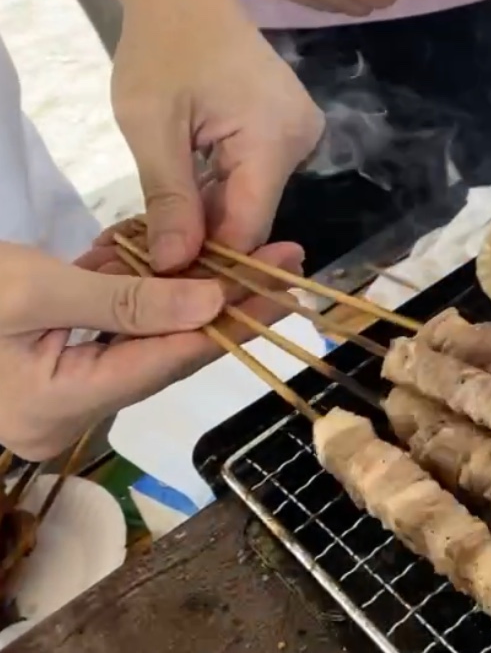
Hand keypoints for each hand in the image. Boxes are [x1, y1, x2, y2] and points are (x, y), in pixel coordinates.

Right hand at [0, 237, 302, 460]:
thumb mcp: (35, 289)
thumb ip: (126, 300)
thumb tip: (212, 307)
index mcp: (56, 406)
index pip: (165, 363)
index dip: (229, 326)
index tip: (281, 291)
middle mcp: (62, 408)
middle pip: (161, 350)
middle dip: (221, 303)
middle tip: (283, 264)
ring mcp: (53, 383)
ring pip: (140, 331)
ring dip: (188, 289)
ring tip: (251, 254)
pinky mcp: (47, 353)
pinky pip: (107, 321)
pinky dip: (138, 285)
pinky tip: (180, 254)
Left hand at [112, 0, 324, 270]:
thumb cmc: (162, 48)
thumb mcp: (150, 124)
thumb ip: (168, 197)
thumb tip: (174, 268)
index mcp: (274, 139)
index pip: (249, 227)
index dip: (206, 261)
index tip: (159, 279)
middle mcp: (302, 142)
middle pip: (254, 217)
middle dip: (205, 240)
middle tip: (150, 252)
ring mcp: (300, 135)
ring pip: (253, 201)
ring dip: (209, 216)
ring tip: (162, 224)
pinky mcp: (290, 131)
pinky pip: (255, 179)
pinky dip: (219, 192)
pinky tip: (186, 194)